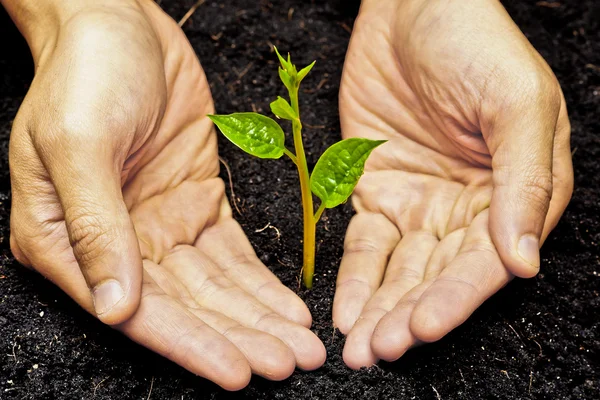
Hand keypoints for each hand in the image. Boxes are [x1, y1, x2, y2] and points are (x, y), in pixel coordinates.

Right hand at [7, 0, 324, 388]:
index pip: (136, 310)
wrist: (118, 24)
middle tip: (290, 363)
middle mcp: (117, 244)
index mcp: (68, 238)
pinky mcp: (195, 204)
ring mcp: (160, 226)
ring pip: (217, 288)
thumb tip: (115, 306)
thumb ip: (95, 226)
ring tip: (300, 347)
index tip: (239, 371)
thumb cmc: (85, 73)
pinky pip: (232, 256)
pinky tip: (288, 309)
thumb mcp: (78, 142)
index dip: (191, 343)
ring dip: (259, 319)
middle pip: (186, 308)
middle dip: (240, 338)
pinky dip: (261, 285)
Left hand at [333, 0, 572, 368]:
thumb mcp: (517, 103)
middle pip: (437, 277)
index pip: (485, 263)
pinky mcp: (375, 193)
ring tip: (359, 346)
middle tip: (379, 351)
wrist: (413, 7)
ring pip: (398, 271)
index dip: (456, 298)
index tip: (423, 327)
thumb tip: (523, 261)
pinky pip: (363, 244)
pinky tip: (344, 311)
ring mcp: (419, 204)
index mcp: (514, 195)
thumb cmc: (476, 43)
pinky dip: (354, 278)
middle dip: (408, 316)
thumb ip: (524, 181)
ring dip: (379, 309)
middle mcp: (467, 210)